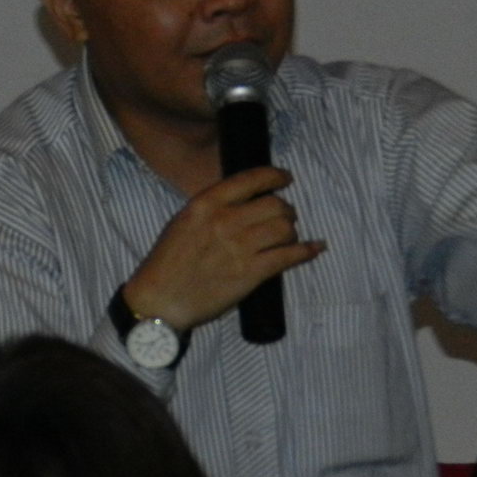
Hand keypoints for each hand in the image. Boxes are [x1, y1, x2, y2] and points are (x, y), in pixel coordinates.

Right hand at [124, 166, 323, 330]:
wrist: (160, 300)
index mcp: (206, 204)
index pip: (251, 179)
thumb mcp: (184, 221)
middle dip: (286, 209)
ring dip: (292, 230)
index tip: (286, 178)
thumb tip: (243, 200)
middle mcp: (226, 221)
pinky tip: (316, 247)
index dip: (275, 176)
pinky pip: (289, 256)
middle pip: (274, 205)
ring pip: (285, 228)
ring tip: (289, 235)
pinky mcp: (251, 273)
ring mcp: (240, 247)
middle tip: (286, 217)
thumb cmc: (168, 262)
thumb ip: (212, 208)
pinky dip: (307, 251)